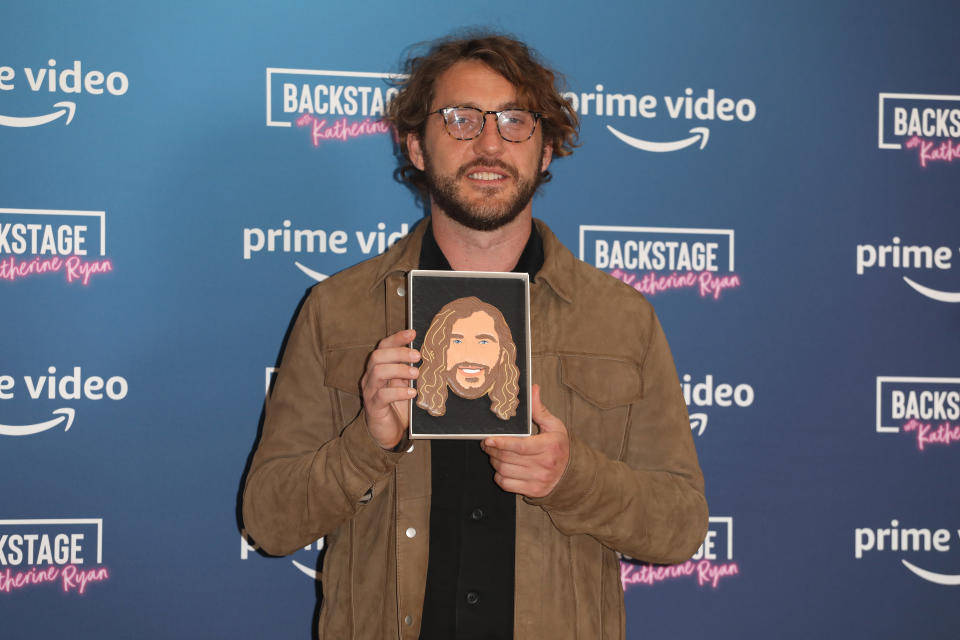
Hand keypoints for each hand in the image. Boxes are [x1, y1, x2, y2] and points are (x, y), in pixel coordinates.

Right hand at [360, 329, 418, 449]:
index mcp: (378, 368)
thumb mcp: (405, 384)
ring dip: (399, 370)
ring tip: (416, 374)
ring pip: (378, 372)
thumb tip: (427, 355)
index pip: (383, 347)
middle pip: (378, 357)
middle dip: (399, 353)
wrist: (388, 432)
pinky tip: (412, 393)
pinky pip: (382, 396)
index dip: (397, 338)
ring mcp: (370, 392)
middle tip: (418, 356)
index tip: (412, 333)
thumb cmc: (398, 405)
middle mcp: (370, 377)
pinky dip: (398, 392)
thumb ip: (409, 371)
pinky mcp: (373, 407)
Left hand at [482, 384, 568, 497]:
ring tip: (493, 453)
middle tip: (487, 443)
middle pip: (509, 458)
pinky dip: (499, 476)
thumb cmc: (559, 447)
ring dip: (494, 461)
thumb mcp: (554, 426)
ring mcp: (538, 479)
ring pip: (505, 470)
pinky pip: (507, 484)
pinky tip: (501, 468)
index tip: (488, 439)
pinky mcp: (533, 490)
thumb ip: (539, 409)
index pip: (521, 446)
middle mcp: (544, 465)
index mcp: (549, 446)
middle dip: (493, 450)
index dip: (502, 443)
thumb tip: (533, 389)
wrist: (571, 473)